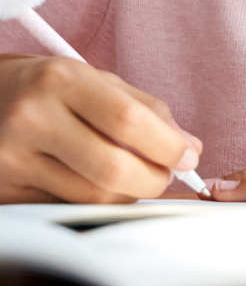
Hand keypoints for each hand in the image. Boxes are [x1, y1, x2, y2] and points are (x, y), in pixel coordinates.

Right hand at [0, 54, 202, 203]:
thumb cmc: (45, 87)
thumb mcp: (93, 79)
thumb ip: (144, 108)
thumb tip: (188, 146)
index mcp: (61, 81)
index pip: (128, 121)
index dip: (167, 145)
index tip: (188, 156)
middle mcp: (32, 119)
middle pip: (112, 168)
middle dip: (154, 180)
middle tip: (167, 175)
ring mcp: (12, 159)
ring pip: (91, 197)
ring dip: (128, 194)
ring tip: (136, 177)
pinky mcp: (4, 191)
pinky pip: (67, 207)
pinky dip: (95, 201)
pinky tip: (98, 183)